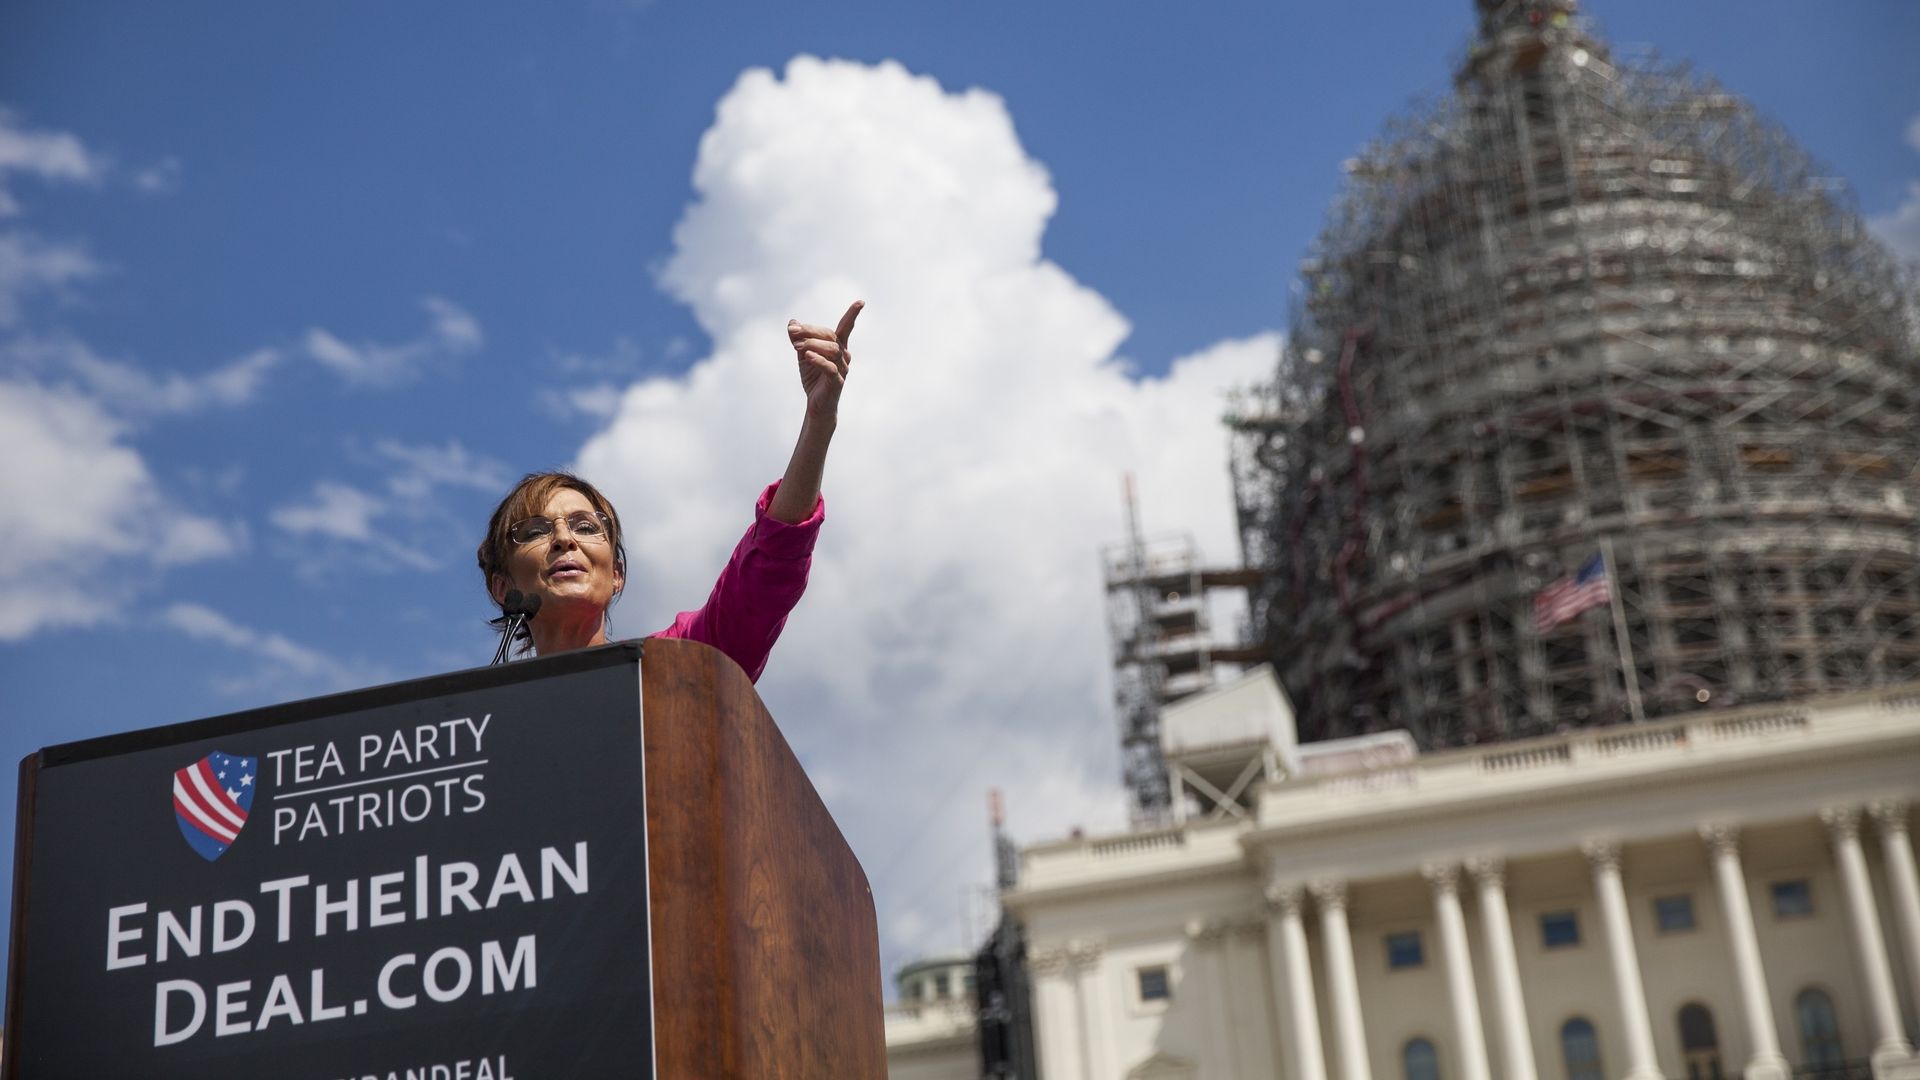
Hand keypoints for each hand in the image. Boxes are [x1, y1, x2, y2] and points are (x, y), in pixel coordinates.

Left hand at [787, 300, 861, 421]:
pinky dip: (818, 360)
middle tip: (793, 331)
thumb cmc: (814, 377)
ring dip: (812, 344)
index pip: (845, 327)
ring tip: (797, 347)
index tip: (861, 302)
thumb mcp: (803, 354)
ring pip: (832, 350)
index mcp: (838, 346)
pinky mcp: (837, 382)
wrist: (816, 405)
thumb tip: (792, 323)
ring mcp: (842, 368)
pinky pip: (830, 368)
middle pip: (830, 335)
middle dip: (811, 331)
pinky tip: (807, 356)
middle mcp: (844, 355)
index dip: (852, 315)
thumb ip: (799, 338)